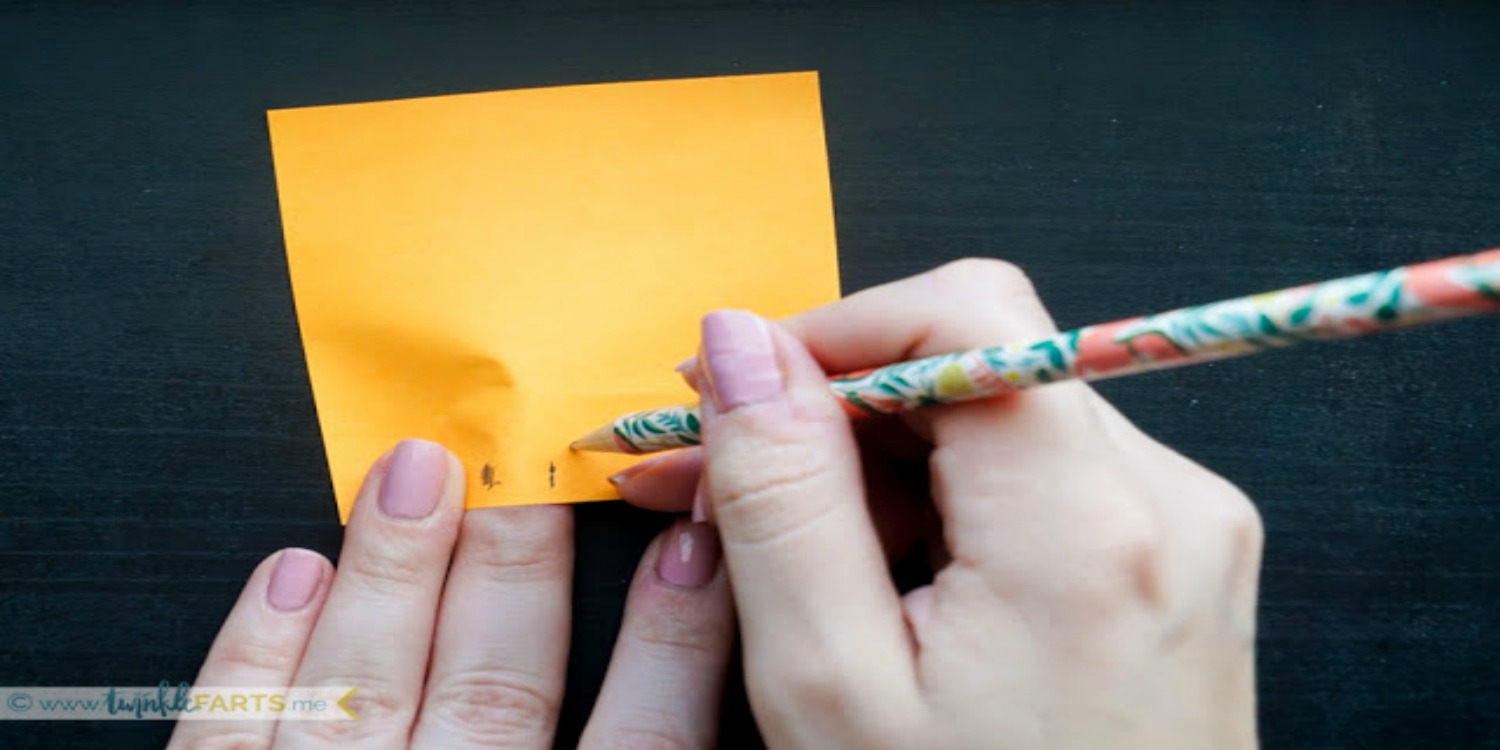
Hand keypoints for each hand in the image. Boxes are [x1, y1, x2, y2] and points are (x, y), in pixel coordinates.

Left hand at [169, 439, 733, 748]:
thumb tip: (686, 635)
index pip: (642, 745)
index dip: (677, 636)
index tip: (699, 540)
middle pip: (502, 689)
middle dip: (525, 562)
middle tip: (544, 462)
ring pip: (367, 689)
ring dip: (397, 569)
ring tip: (418, 470)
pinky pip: (227, 734)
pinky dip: (255, 653)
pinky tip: (289, 572)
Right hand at [614, 260, 1262, 747]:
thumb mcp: (833, 688)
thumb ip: (784, 497)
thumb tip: (742, 346)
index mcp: (1087, 527)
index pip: (961, 312)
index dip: (829, 331)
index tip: (734, 391)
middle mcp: (1167, 502)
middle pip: (976, 362)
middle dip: (834, 407)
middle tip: (715, 473)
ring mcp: (1186, 529)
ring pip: (999, 418)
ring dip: (879, 463)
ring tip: (784, 546)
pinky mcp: (1176, 557)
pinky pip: (1039, 479)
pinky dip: (942, 505)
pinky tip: (873, 574)